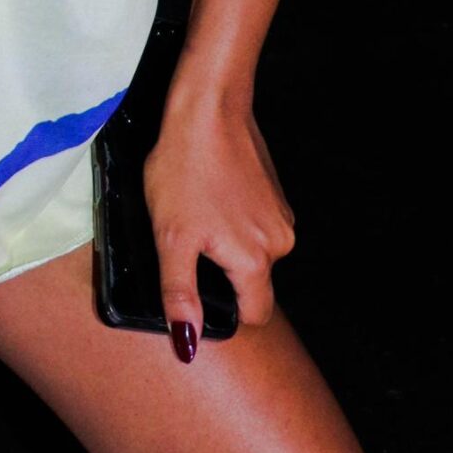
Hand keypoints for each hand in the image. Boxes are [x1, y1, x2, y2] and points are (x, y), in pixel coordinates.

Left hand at [143, 79, 294, 357]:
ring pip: (253, 253)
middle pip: (252, 282)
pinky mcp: (275, 193)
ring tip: (197, 213)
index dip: (224, 311)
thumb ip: (180, 293)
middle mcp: (280, 242)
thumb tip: (188, 345)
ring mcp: (281, 215)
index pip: (254, 315)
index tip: (196, 286)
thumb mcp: (171, 236)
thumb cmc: (185, 168)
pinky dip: (234, 221)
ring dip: (227, 244)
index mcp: (257, 259)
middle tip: (188, 240)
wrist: (207, 106)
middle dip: (221, 272)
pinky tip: (210, 196)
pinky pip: (255, 226)